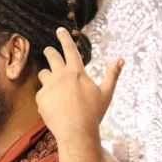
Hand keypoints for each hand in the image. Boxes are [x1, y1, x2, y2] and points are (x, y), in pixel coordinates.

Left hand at [35, 28, 122, 142]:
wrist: (76, 132)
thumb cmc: (93, 113)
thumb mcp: (106, 93)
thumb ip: (112, 75)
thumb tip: (121, 60)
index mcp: (77, 72)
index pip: (69, 49)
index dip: (64, 38)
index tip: (59, 30)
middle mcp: (60, 75)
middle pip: (51, 56)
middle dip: (49, 51)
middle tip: (48, 50)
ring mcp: (49, 86)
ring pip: (43, 74)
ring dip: (47, 75)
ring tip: (54, 85)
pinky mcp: (40, 97)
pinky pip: (41, 93)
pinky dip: (46, 97)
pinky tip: (54, 107)